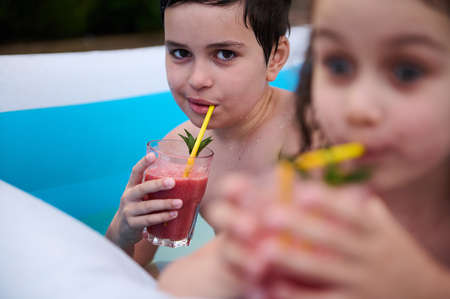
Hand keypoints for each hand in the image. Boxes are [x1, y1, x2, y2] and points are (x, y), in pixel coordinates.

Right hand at [106, 152, 181, 251]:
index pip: (135, 172)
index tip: (153, 155)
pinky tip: (173, 215)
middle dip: (158, 184)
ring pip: (148, 206)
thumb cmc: (139, 208)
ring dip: (165, 204)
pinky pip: (149, 220)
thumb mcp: (141, 196)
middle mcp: (128, 197)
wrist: (122, 230)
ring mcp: (129, 211)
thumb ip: (154, 189)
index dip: (143, 163)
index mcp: (131, 186)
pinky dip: (162, 217)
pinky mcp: (132, 224)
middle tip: (172, 182)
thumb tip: (183, 180)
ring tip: (179, 203)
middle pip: (142, 188)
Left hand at [248, 182, 447, 298]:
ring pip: (323, 271)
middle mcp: (370, 256)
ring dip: (292, 261)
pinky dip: (297, 296)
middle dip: (300, 227)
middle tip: (269, 216)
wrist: (427, 296)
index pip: (352, 214)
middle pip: (332, 239)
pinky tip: (273, 288)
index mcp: (377, 233)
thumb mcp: (387, 230)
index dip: (327, 203)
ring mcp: (363, 284)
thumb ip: (364, 210)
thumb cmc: (395, 254)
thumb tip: (338, 182)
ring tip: (264, 251)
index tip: (301, 192)